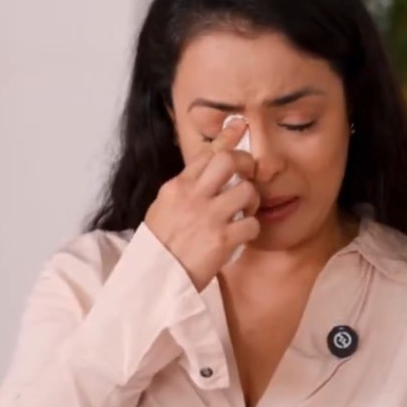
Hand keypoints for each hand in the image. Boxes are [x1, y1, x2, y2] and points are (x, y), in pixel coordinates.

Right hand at [144, 118, 259, 289]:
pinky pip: (252, 224)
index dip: (227, 138)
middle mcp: (193, 197)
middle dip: (245, 165)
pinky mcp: (222, 240)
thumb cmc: (159, 247)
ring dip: (252, 200)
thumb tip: (203, 171)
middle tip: (248, 177)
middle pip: (228, 161)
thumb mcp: (163, 208)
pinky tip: (243, 234)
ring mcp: (208, 217)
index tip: (240, 126)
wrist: (154, 279)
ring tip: (245, 210)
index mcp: (176, 187)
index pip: (205, 153)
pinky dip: (252, 229)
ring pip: (247, 190)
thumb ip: (184, 189)